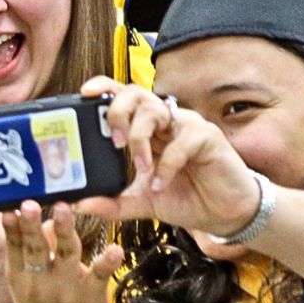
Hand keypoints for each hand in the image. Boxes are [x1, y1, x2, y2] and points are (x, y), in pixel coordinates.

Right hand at [3, 200, 122, 302]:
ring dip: (64, 231)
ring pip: (66, 255)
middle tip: (29, 204)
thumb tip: (40, 216)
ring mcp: (66, 291)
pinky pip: (98, 276)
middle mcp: (40, 283)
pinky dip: (106, 262)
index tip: (9, 209)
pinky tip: (114, 249)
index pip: (14, 247)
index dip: (11, 228)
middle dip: (31, 226)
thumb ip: (30, 254)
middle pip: (36, 249)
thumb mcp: (26, 286)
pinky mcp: (91, 298)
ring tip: (63, 210)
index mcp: (20, 278)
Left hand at [75, 77, 261, 241]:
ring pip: (154, 110)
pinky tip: (162, 184)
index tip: (85, 93)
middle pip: (135, 94)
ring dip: (139, 138)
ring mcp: (186, 126)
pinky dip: (166, 165)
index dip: (105, 88)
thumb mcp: (142, 203)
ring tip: (141, 168)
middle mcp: (165, 122)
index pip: (124, 97)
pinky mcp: (207, 137)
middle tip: (114, 142)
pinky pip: (181, 142)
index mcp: (147, 130)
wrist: (223, 213)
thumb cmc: (186, 197)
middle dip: (117, 112)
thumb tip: (80, 205)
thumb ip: (112, 203)